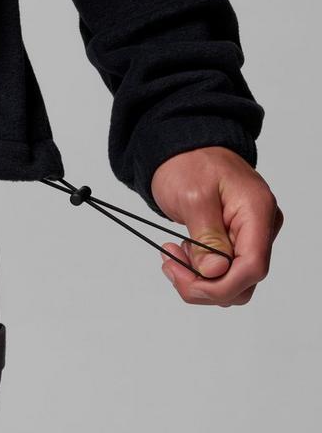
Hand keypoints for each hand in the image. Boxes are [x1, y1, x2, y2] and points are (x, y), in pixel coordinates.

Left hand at [150, 146, 282, 306]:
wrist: (183, 148)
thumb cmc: (188, 162)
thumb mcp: (192, 196)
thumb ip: (206, 236)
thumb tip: (215, 272)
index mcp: (257, 212)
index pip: (252, 267)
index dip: (220, 284)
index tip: (184, 279)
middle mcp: (261, 227)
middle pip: (244, 281)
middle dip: (204, 284)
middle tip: (170, 263)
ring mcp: (250, 235)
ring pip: (233, 281)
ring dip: (200, 279)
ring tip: (174, 254)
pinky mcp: (236, 240)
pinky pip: (225, 270)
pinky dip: (200, 271)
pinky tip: (182, 253)